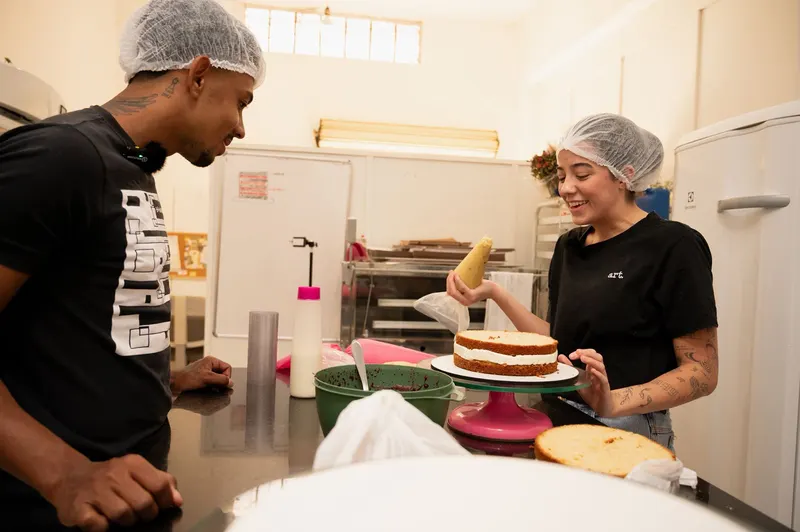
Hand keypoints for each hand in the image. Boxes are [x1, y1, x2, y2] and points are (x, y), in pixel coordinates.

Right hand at [46, 454, 181, 530]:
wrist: (70, 477)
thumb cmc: (111, 477)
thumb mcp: (137, 472)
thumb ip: (160, 482)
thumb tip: (177, 500)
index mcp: (132, 464)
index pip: (160, 485)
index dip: (164, 501)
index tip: (160, 506)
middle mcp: (114, 475)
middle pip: (144, 504)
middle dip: (146, 514)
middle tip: (139, 514)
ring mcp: (95, 492)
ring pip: (124, 515)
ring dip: (126, 521)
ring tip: (121, 516)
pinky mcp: (78, 509)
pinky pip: (99, 526)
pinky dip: (104, 527)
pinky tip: (102, 519)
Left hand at [170, 356, 232, 394]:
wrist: (174, 384)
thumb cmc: (186, 378)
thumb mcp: (207, 378)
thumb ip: (221, 380)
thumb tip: (230, 382)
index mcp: (211, 361)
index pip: (227, 368)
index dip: (227, 377)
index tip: (223, 384)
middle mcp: (209, 365)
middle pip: (223, 374)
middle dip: (221, 382)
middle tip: (217, 387)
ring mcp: (205, 372)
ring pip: (217, 379)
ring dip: (216, 385)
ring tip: (210, 388)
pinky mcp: (201, 379)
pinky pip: (211, 383)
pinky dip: (211, 387)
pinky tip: (206, 390)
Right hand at [446, 271, 495, 305]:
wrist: (493, 290)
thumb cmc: (482, 286)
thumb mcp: (470, 286)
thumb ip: (463, 284)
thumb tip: (453, 276)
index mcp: (462, 300)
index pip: (450, 293)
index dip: (447, 283)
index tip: (449, 275)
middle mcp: (464, 302)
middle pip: (450, 292)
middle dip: (448, 281)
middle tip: (451, 273)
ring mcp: (468, 300)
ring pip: (454, 291)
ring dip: (451, 281)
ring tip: (453, 273)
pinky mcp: (472, 296)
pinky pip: (462, 288)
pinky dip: (458, 281)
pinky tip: (457, 276)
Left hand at [559, 349, 614, 416]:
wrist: (600, 406)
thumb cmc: (590, 393)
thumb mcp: (577, 380)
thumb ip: (570, 369)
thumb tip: (561, 357)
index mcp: (592, 368)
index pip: (590, 354)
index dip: (582, 352)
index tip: (572, 355)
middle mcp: (598, 371)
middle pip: (597, 357)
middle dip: (587, 353)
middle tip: (577, 353)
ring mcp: (602, 379)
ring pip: (601, 366)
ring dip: (591, 361)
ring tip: (583, 358)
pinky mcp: (605, 388)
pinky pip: (603, 379)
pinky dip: (598, 374)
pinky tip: (592, 371)